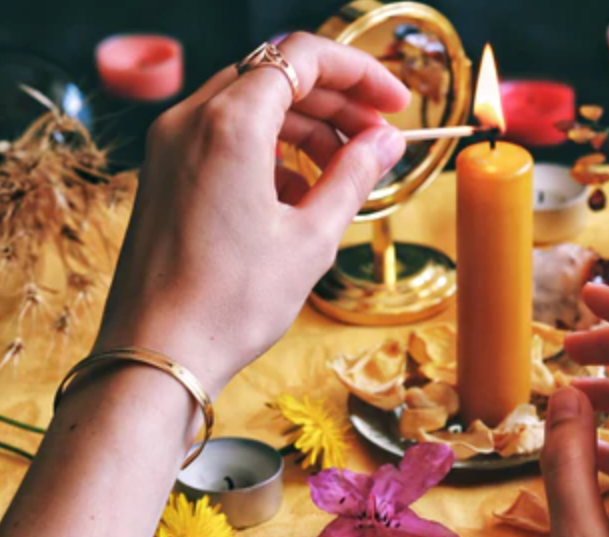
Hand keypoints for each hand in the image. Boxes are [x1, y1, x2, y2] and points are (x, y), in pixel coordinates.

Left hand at [96, 33, 409, 393]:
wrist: (159, 354)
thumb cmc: (232, 302)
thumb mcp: (311, 237)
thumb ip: (354, 175)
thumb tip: (386, 141)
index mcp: (230, 124)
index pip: (304, 57)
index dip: (360, 72)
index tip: (395, 102)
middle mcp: (190, 120)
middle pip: (276, 75)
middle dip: (335, 101)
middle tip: (378, 138)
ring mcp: (171, 145)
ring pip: (251, 105)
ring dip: (305, 126)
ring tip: (344, 170)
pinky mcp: (165, 173)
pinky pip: (225, 137)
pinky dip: (270, 150)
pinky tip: (298, 194)